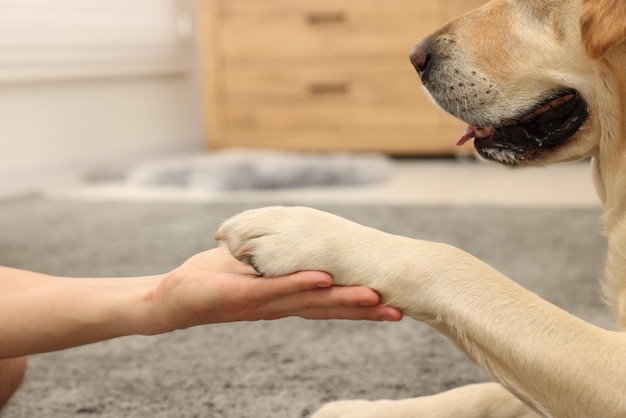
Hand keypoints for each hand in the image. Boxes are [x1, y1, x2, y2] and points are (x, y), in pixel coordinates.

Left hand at [148, 247, 402, 331]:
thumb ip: (276, 265)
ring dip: (341, 300)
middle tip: (399, 311)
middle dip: (363, 310)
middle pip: (328, 308)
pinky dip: (300, 283)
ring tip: (374, 299)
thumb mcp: (252, 270)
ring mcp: (264, 302)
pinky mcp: (244, 295)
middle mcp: (280, 306)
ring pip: (309, 300)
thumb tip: (296, 252)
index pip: (327, 302)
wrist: (171, 299)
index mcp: (285, 299)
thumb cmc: (212, 281)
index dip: (358, 304)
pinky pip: (276, 288)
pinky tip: (324, 280)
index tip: (390, 302)